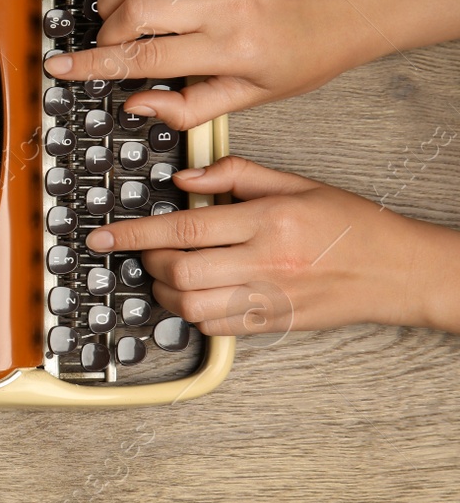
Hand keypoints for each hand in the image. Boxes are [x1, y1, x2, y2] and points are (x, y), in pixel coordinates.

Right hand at [43, 0, 376, 129]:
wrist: (342, 9)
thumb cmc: (303, 57)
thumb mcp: (251, 99)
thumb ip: (188, 107)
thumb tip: (138, 104)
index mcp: (231, 47)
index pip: (146, 57)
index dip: (95, 65)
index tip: (62, 67)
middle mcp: (220, 4)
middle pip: (134, 11)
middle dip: (105, 34)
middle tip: (107, 51)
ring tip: (118, 20)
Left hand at [85, 155, 459, 334]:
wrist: (398, 270)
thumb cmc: (350, 224)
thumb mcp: (295, 183)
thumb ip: (235, 175)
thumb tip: (184, 179)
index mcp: (268, 222)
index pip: (183, 229)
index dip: (134, 233)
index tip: (104, 235)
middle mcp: (267, 263)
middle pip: (180, 272)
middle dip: (145, 262)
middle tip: (137, 251)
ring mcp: (271, 298)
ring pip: (192, 307)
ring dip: (163, 292)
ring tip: (162, 274)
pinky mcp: (275, 324)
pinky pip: (217, 328)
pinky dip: (193, 314)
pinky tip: (195, 295)